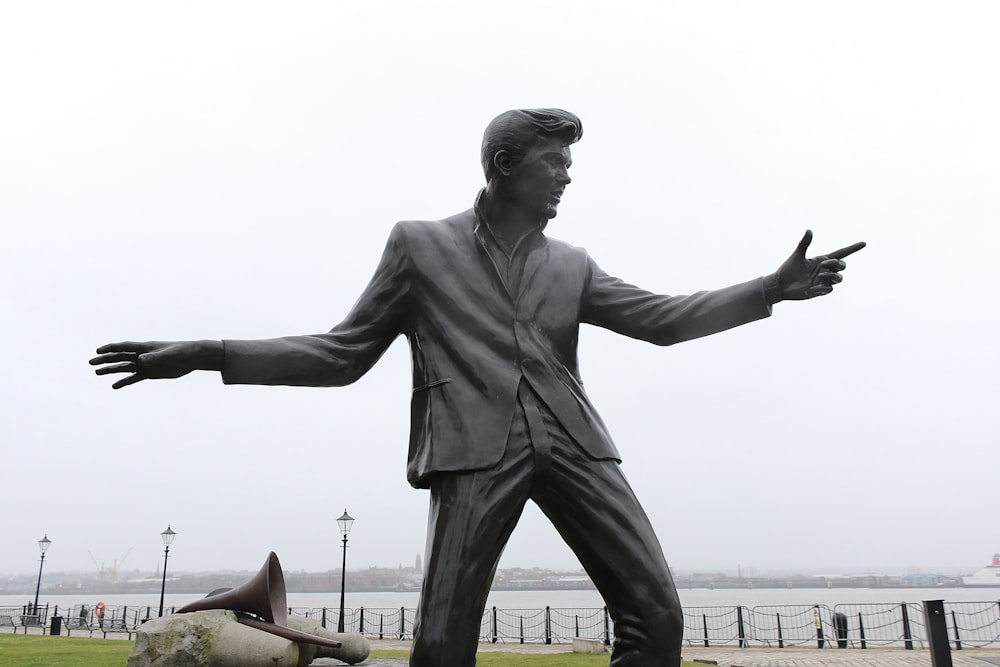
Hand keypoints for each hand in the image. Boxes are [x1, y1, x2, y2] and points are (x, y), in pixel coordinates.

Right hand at [89, 340, 222, 388]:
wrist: (192, 358)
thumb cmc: (181, 352)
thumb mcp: (168, 355)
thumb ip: (154, 357)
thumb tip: (141, 360)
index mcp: (145, 347)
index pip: (124, 347)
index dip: (110, 348)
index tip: (98, 351)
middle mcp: (142, 355)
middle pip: (120, 357)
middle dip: (106, 359)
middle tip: (91, 363)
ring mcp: (145, 364)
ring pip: (124, 367)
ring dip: (111, 370)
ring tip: (97, 373)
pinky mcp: (150, 373)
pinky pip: (134, 378)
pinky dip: (124, 382)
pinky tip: (114, 386)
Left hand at [772, 230, 865, 300]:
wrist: (779, 285)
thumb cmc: (787, 270)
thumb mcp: (797, 255)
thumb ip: (804, 243)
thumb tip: (809, 230)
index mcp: (821, 260)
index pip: (841, 254)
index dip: (852, 248)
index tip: (864, 243)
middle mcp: (824, 270)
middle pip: (842, 266)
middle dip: (837, 264)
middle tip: (824, 264)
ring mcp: (823, 281)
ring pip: (838, 278)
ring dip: (832, 275)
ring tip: (820, 275)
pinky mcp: (819, 291)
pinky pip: (829, 289)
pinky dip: (824, 287)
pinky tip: (814, 287)